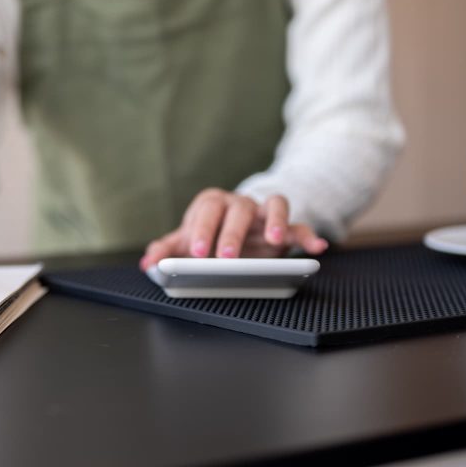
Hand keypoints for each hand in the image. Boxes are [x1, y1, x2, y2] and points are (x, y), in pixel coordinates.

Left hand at [140, 189, 327, 270]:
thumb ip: (167, 250)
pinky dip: (309, 235)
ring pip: (273, 205)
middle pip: (238, 209)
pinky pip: (300, 226)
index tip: (196, 253)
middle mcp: (240, 203)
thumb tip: (148, 263)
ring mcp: (263, 214)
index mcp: (213, 203)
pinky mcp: (285, 227)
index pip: (207, 210)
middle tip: (225, 258)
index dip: (202, 230)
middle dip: (231, 233)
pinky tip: (317, 248)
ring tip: (274, 240)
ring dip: (275, 220)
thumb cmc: (209, 233)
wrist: (236, 226)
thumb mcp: (186, 241)